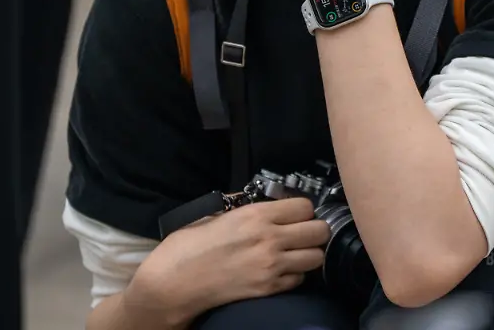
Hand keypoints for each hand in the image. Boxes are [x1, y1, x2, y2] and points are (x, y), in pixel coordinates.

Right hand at [127, 198, 331, 323]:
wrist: (174, 282)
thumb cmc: (188, 246)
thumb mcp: (216, 215)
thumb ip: (245, 208)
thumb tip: (264, 205)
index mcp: (256, 215)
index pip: (305, 206)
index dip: (303, 209)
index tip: (296, 212)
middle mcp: (269, 239)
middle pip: (319, 231)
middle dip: (314, 229)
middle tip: (303, 231)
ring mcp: (271, 267)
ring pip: (316, 257)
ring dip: (308, 253)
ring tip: (295, 252)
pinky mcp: (268, 290)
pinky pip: (299, 279)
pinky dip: (295, 274)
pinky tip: (281, 270)